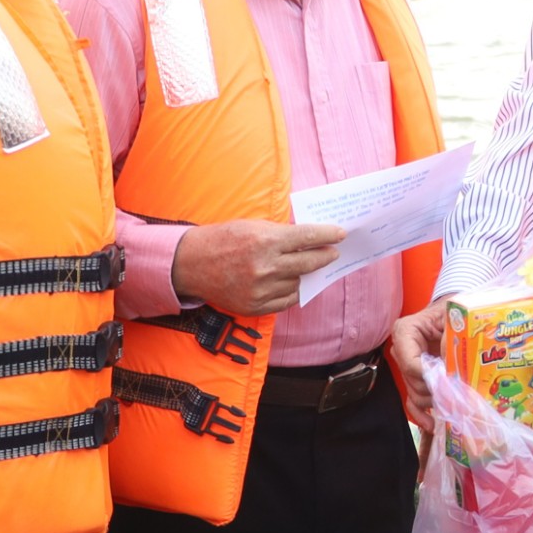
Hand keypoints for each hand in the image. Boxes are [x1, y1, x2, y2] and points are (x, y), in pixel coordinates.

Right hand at [170, 220, 345, 315]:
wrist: (191, 264)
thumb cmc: (224, 239)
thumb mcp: (253, 226)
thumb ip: (282, 234)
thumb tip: (311, 238)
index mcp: (265, 241)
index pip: (308, 237)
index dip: (327, 235)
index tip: (340, 234)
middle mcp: (266, 267)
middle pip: (309, 263)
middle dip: (325, 256)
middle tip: (333, 253)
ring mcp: (261, 289)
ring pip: (298, 283)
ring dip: (302, 274)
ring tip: (299, 267)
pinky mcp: (255, 306)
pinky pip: (286, 301)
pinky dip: (291, 291)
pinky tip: (289, 282)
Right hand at [390, 300, 449, 431]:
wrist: (454, 312)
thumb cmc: (453, 311)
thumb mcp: (454, 318)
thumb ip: (452, 340)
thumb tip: (452, 369)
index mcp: (405, 332)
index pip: (410, 362)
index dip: (428, 376)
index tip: (448, 381)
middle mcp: (401, 350)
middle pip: (412, 380)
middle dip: (434, 390)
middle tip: (457, 394)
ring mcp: (406, 366)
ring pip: (414, 392)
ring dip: (433, 401)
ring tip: (454, 404)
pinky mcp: (414, 378)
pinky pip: (412, 400)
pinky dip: (421, 414)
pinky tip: (432, 424)